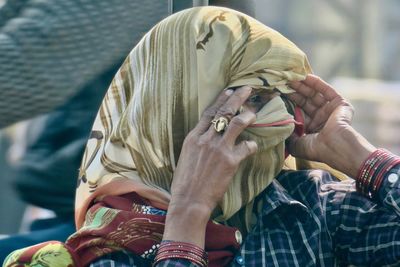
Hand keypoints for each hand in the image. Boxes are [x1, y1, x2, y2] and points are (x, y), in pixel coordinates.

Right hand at [164, 86, 257, 246]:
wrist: (188, 200)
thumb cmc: (184, 183)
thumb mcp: (185, 157)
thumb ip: (196, 144)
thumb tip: (206, 137)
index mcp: (193, 137)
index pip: (209, 113)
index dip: (220, 100)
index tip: (229, 91)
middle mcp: (205, 139)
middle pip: (223, 112)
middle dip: (237, 98)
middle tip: (247, 89)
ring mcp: (219, 148)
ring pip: (237, 123)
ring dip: (248, 115)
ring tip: (254, 113)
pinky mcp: (230, 160)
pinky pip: (246, 146)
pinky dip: (251, 145)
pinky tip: (252, 146)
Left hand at [286, 74, 374, 176]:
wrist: (336, 147)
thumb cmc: (316, 149)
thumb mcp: (296, 144)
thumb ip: (287, 134)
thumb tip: (278, 125)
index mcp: (310, 129)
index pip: (297, 111)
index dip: (287, 102)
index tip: (274, 94)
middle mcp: (320, 119)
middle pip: (304, 101)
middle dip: (293, 92)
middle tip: (281, 82)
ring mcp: (330, 111)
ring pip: (314, 94)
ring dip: (303, 86)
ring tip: (291, 78)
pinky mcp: (340, 104)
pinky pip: (327, 91)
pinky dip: (317, 83)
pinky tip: (305, 77)